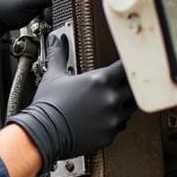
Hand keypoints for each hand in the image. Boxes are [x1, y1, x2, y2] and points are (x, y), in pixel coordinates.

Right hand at [6, 35, 135, 165]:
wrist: (42, 133)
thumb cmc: (47, 106)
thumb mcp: (53, 76)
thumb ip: (59, 55)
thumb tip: (56, 41)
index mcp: (100, 80)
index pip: (126, 67)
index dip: (125, 66)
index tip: (123, 67)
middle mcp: (111, 98)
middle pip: (134, 88)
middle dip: (126, 87)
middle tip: (117, 86)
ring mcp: (113, 118)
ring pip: (129, 108)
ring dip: (122, 105)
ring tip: (106, 104)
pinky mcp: (110, 134)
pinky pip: (119, 126)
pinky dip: (113, 123)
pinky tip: (99, 120)